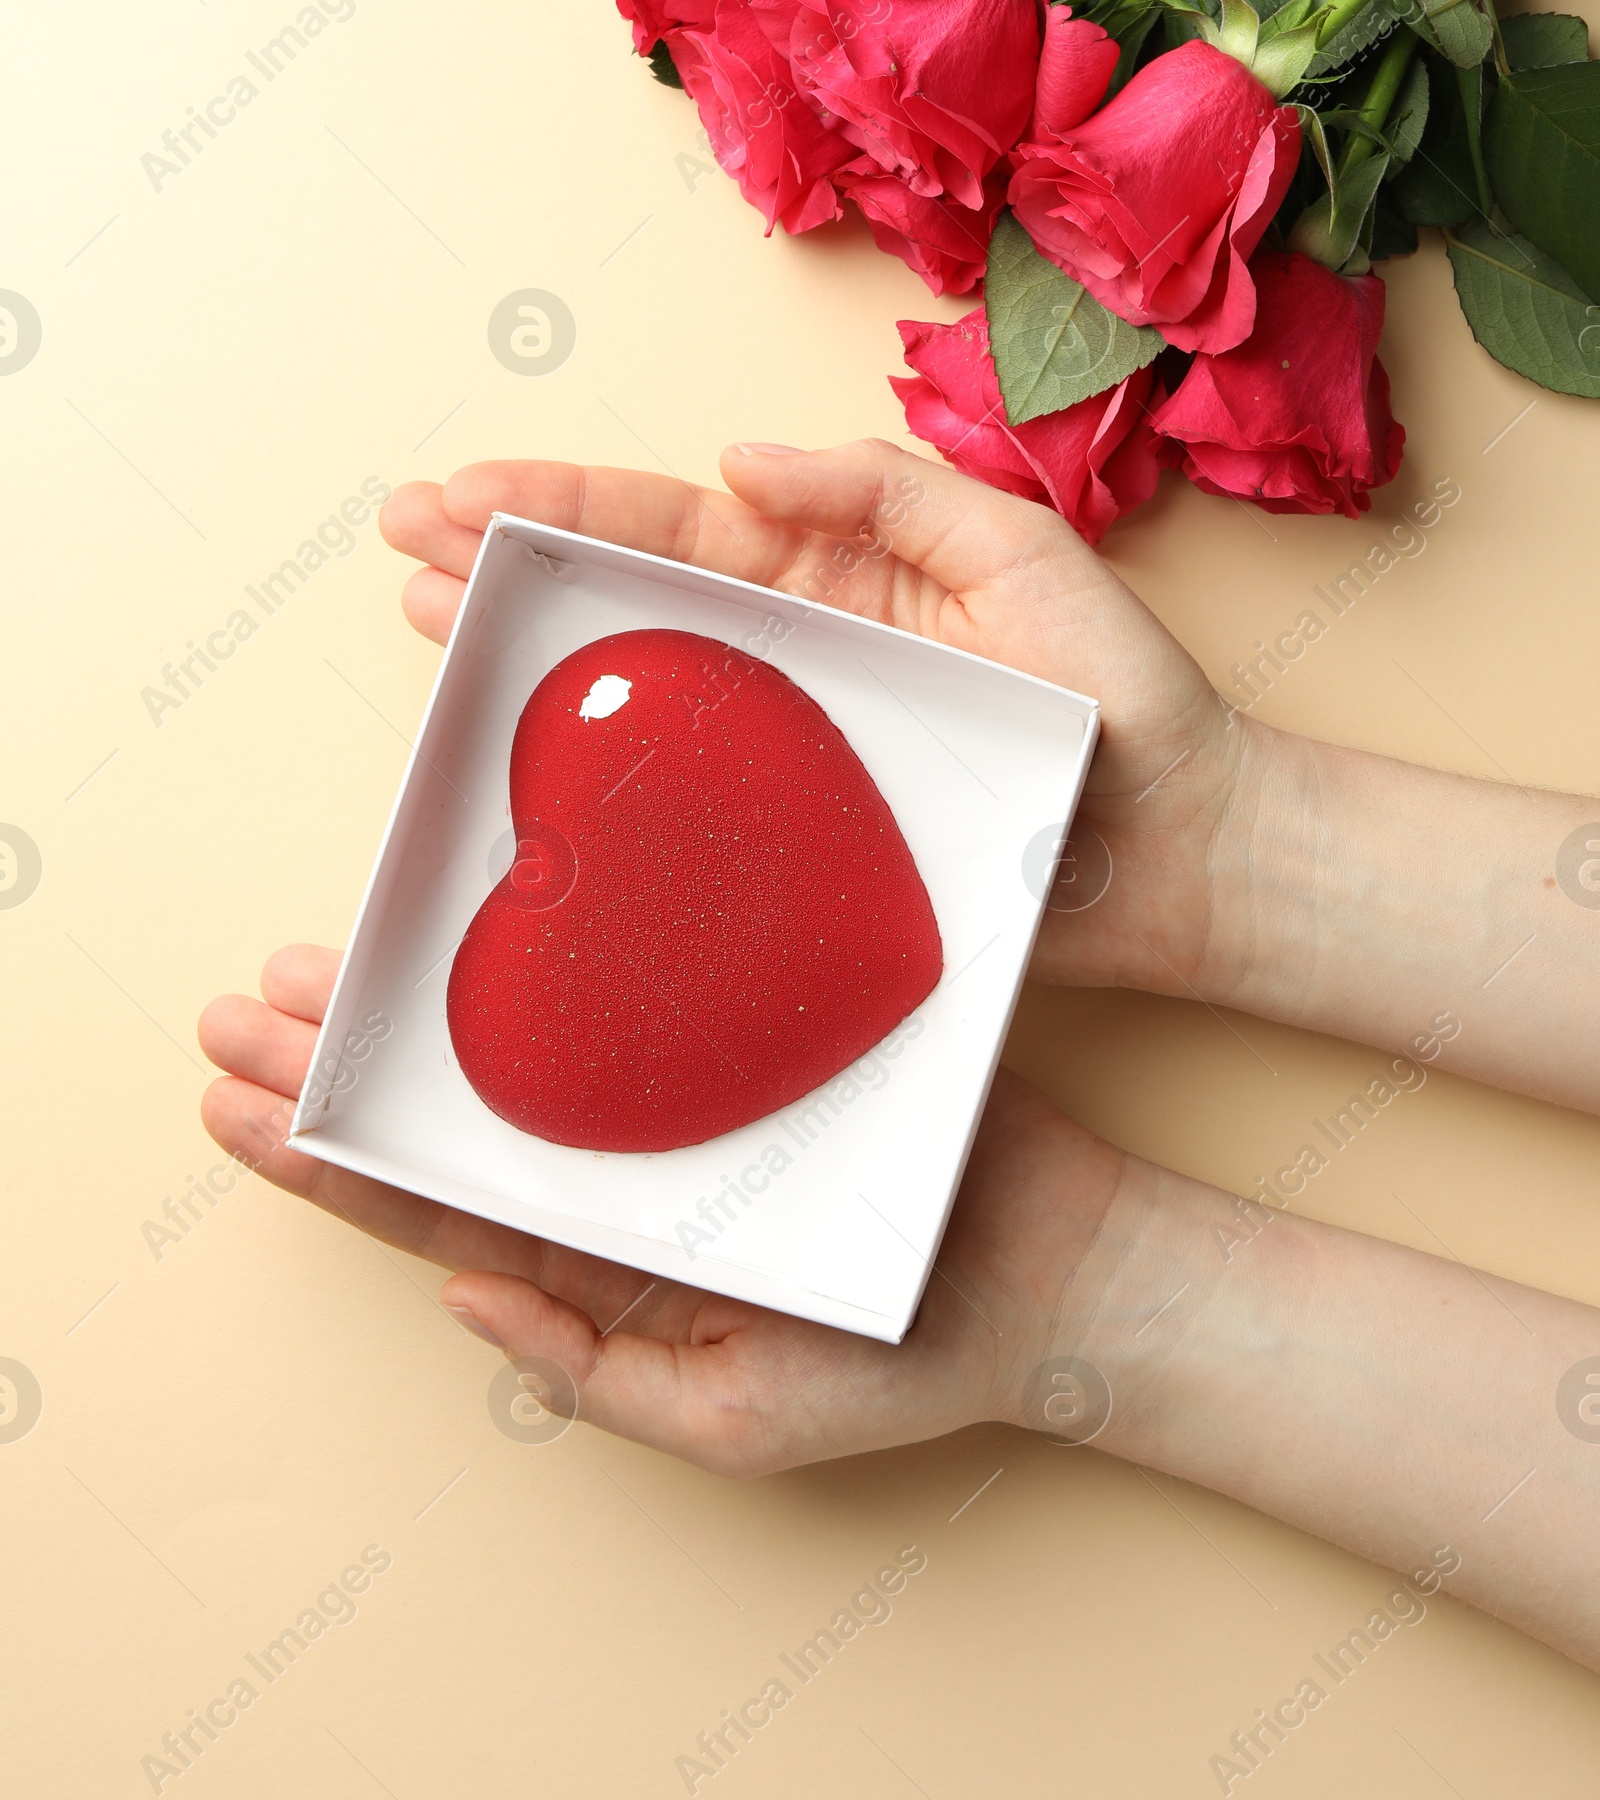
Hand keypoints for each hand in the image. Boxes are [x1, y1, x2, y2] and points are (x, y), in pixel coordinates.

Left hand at [197, 946, 1122, 1473]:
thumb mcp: (743, 1424)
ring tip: (307, 963)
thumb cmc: (907, 1365)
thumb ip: (598, 1376)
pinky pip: (636, 990)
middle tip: (233, 1012)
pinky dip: (560, 950)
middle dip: (333, 1066)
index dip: (329, 1159)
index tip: (236, 1106)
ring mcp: (683, 1090)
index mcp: (604, 1259)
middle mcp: (624, 1168)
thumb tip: (461, 1300)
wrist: (1056, 1273)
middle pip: (450, 1112)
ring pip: (519, 1040)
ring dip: (408, 1006)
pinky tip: (495, 907)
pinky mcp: (750, 1024)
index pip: (436, 1202)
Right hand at [379, 440, 1267, 1005]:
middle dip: (512, 554)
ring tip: (424, 612)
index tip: (462, 489)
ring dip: (528, 642)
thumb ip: (889, 492)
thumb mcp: (1022, 552)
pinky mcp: (802, 832)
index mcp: (843, 566)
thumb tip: (738, 458)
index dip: (564, 498)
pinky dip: (598, 766)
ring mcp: (793, 741)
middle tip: (400, 541)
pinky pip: (685, 792)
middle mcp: (800, 645)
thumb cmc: (1125, 697)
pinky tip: (526, 752)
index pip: (679, 518)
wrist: (1188, 853)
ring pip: (637, 681)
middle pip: (628, 588)